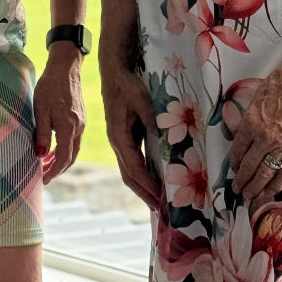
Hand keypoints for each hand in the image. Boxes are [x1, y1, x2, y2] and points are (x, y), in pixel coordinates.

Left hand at [33, 46, 84, 182]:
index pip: (63, 157)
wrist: (65, 68)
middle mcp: (78, 128)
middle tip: (45, 177)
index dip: (53, 171)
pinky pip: (74, 140)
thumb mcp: (41, 110)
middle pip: (71, 157)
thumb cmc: (50, 86)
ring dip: (62, 160)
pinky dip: (65, 149)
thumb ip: (42, 133)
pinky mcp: (81, 118)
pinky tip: (54, 149)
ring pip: (74, 150)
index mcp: (68, 127)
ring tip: (47, 166)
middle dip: (58, 169)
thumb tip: (41, 155)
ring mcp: (81, 123)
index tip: (43, 179)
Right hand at [100, 60, 160, 208]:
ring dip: (144, 187)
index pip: (134, 169)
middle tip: (162, 211)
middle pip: (129, 176)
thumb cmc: (129, 84)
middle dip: (145, 194)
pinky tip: (156, 178)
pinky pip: (134, 161)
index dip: (148, 186)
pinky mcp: (125, 136)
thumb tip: (167, 143)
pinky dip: (144, 174)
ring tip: (159, 201)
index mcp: (119, 137)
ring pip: (130, 171)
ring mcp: (120, 141)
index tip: (161, 200)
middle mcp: (118, 143)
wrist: (114, 70)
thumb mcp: (144, 101)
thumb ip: (154, 123)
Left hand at [230, 43, 281, 208]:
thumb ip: (250, 118)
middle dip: (241, 180)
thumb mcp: (258, 96)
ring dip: (255, 187)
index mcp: (251, 123)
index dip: (234, 162)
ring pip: (266, 173)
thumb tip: (243, 133)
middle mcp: (265, 138)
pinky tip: (270, 193)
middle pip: (249, 165)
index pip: (238, 149)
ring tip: (249, 196)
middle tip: (237, 189)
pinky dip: (277, 185)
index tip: (233, 168)